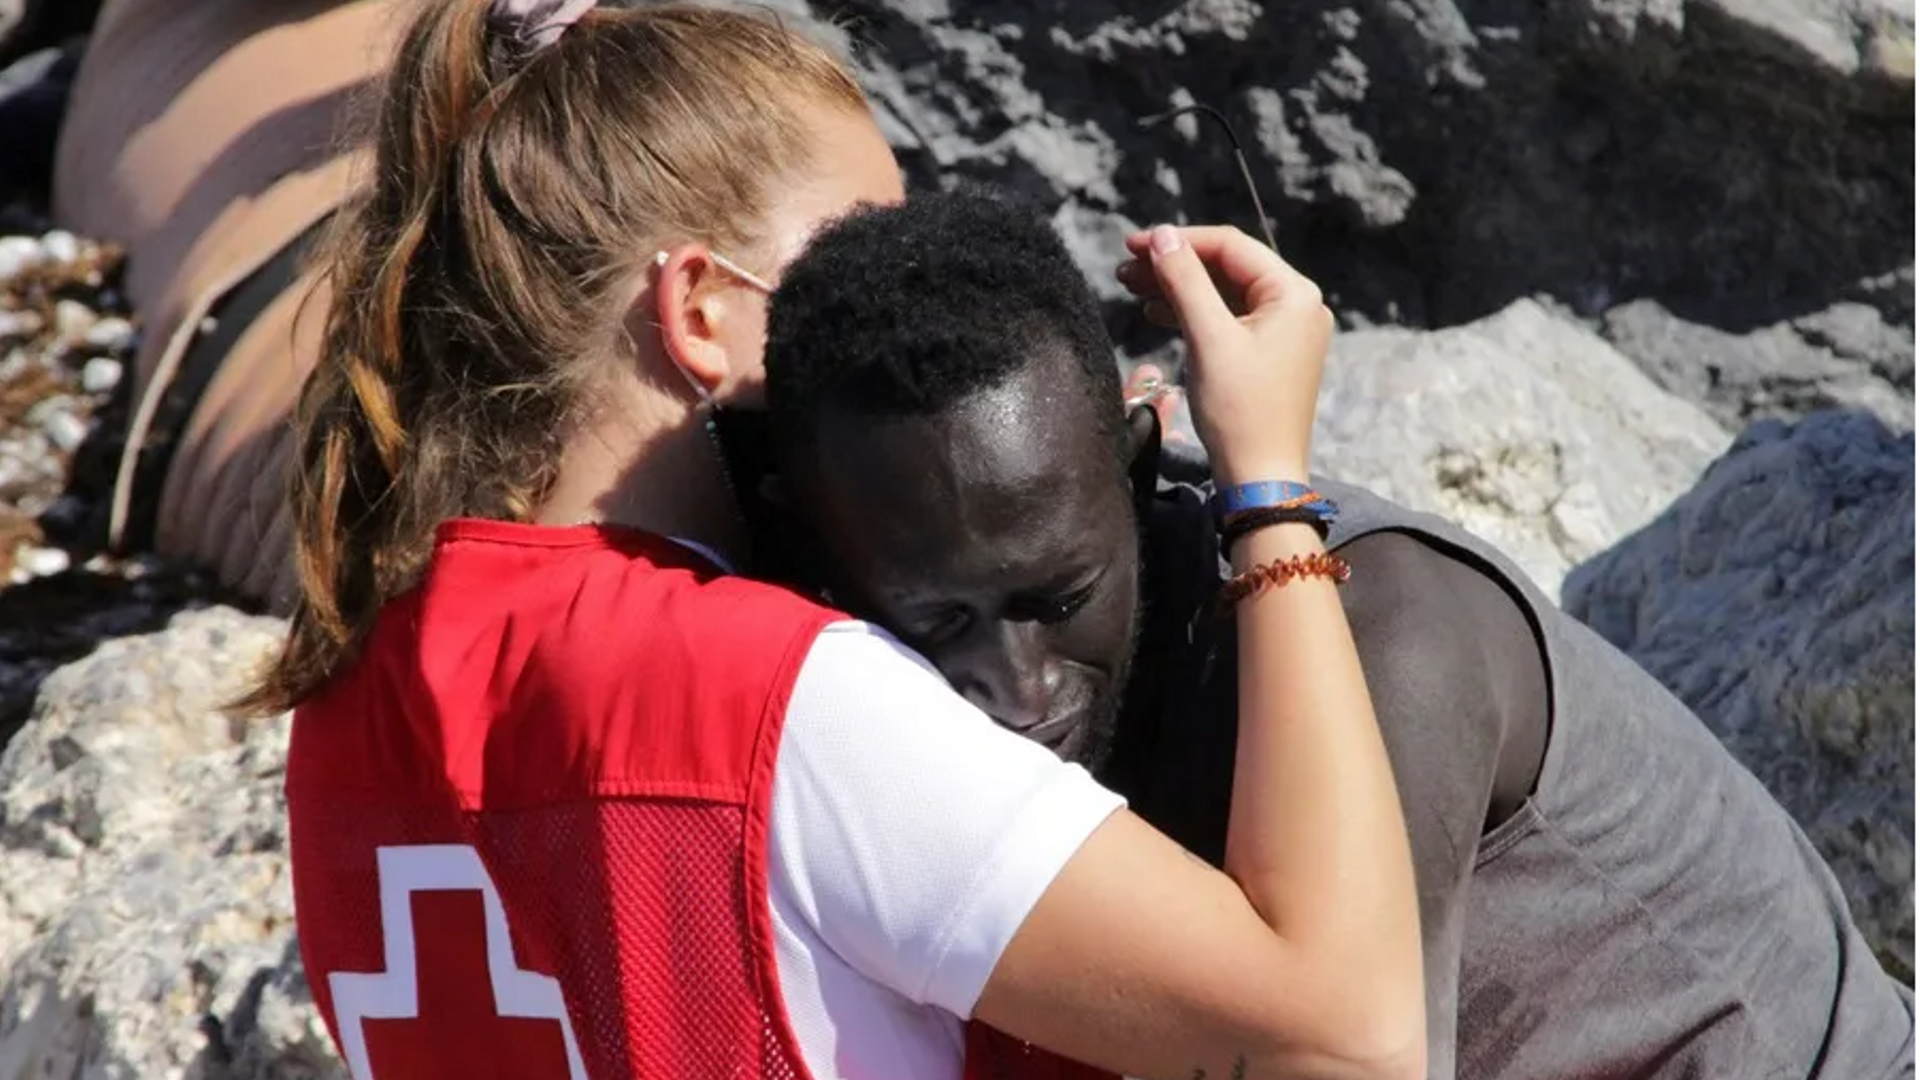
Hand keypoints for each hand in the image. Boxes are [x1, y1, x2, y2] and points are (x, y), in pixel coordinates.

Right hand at [1116, 225, 1332, 485]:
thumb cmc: (1240, 410)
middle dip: (1174, 265)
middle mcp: (1297, 305)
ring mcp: (1285, 330)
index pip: (1230, 247)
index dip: (1178, 241)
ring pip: (1224, 293)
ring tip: (1131, 287)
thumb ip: (1185, 281)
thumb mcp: (1208, 339)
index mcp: (1293, 293)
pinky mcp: (1270, 353)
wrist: (1260, 477)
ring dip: (1178, 288)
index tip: (1132, 245)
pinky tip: (1157, 313)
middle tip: (1125, 268)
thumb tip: (1161, 236)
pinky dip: (1194, 313)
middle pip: (1227, 268)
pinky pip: (1228, 319)